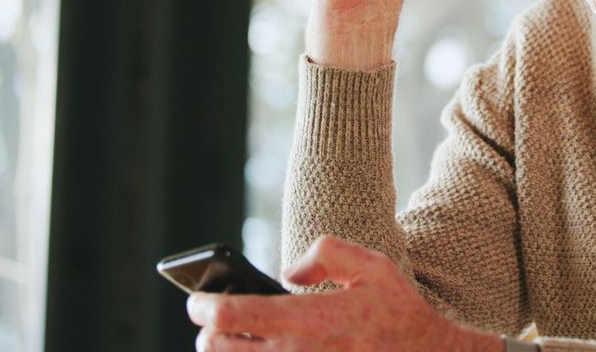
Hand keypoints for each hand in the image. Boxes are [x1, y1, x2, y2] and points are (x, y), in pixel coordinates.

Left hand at [187, 234, 498, 351]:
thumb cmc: (398, 315)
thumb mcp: (371, 266)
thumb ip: (325, 253)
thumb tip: (290, 271)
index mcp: (304, 319)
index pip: (228, 315)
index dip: (202, 305)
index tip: (197, 300)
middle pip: (217, 349)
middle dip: (208, 333)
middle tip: (214, 323)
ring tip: (234, 343)